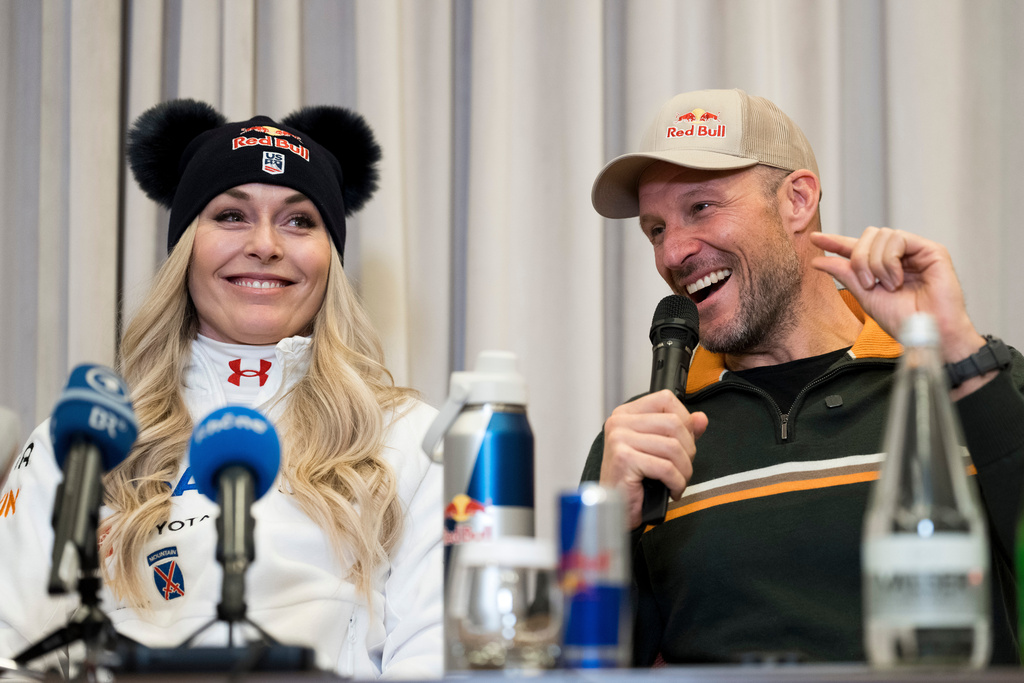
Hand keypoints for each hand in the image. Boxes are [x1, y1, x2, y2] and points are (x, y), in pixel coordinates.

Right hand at [599, 389, 707, 529]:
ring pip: (672, 446)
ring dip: (684, 470)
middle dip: (688, 450)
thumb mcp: (660, 450)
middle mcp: (619, 422)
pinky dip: (676, 483)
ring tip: (678, 481)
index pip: (666, 399)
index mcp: (626, 414)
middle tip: (682, 468)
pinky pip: (666, 467)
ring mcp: (619, 439)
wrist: (618, 509)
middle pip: (673, 423)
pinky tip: (671, 490)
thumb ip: (681, 431)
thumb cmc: (634, 480)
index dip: (684, 421)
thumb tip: (701, 418)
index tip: (683, 442)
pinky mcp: (624, 459)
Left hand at [809, 228, 984, 363]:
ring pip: (881, 235)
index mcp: (883, 267)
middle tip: (868, 284)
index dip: (836, 241)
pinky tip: (897, 280)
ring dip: (876, 263)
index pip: (857, 247)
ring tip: (888, 285)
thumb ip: (845, 274)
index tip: (814, 238)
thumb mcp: (865, 296)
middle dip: (859, 258)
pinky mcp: (931, 250)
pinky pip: (898, 238)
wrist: (927, 333)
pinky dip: (890, 261)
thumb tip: (820, 260)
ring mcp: (915, 251)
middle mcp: (899, 256)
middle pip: (867, 236)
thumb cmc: (903, 320)